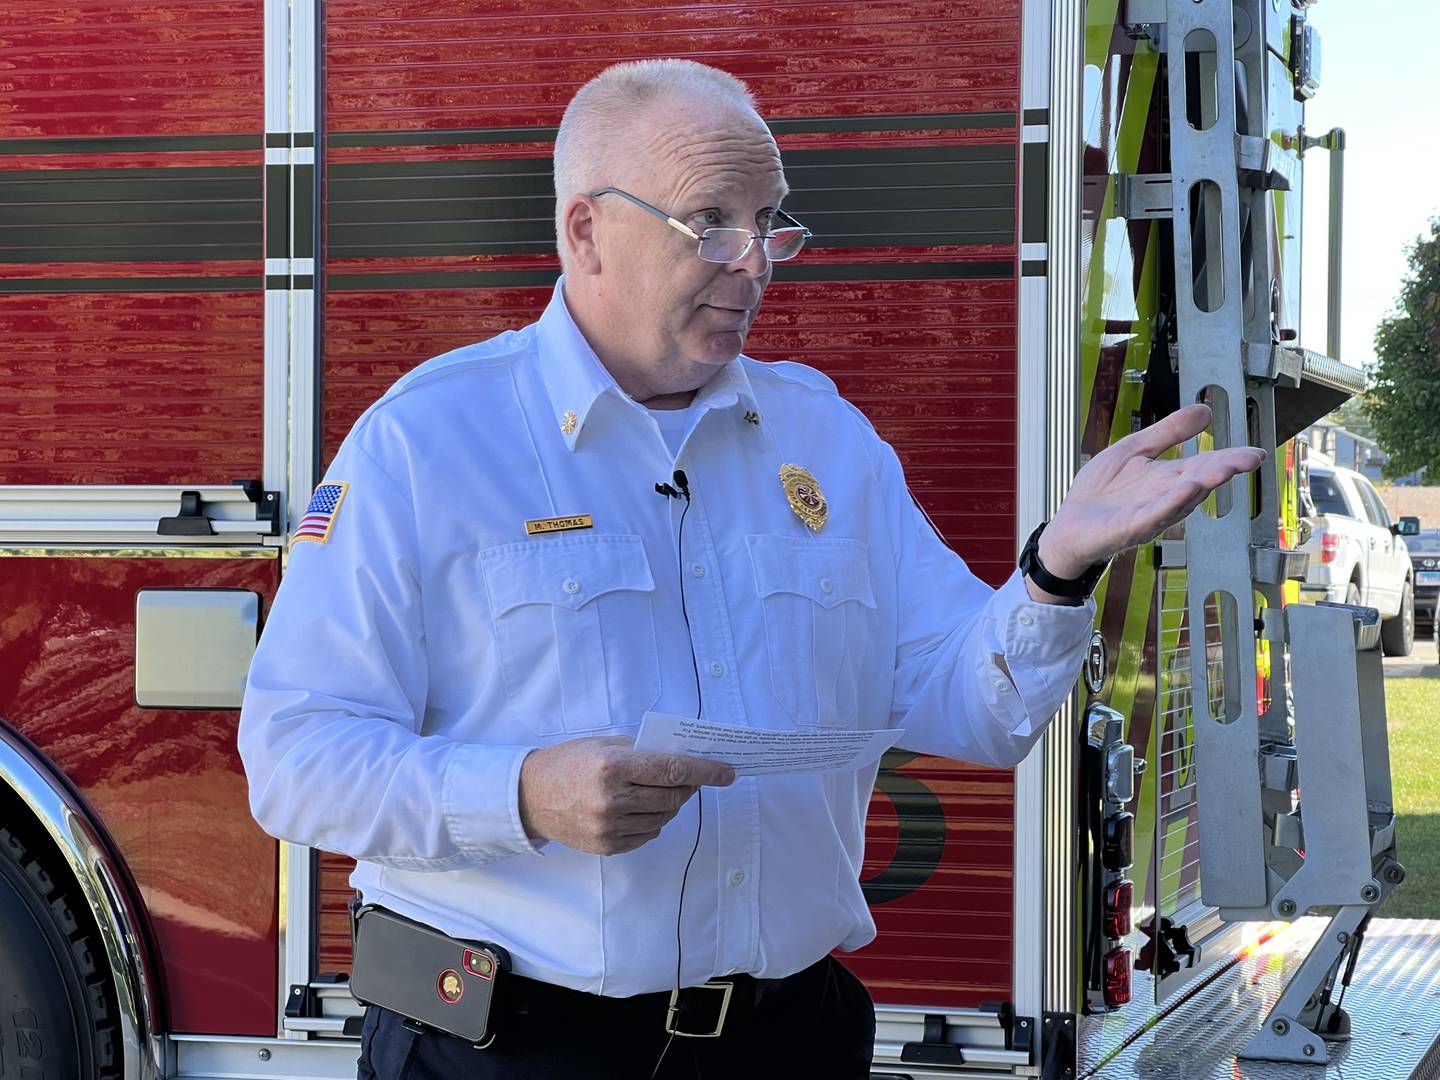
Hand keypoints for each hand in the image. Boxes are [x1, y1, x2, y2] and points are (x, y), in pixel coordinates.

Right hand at [518, 735, 735, 854]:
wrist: (530, 796)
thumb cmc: (570, 762)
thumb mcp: (605, 745)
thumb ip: (643, 752)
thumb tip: (684, 759)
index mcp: (613, 767)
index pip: (674, 769)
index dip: (707, 771)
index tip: (728, 772)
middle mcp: (613, 800)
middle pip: (673, 796)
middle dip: (688, 786)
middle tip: (690, 776)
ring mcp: (610, 827)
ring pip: (664, 817)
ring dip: (671, 804)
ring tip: (660, 790)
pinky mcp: (608, 846)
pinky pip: (648, 834)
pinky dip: (653, 820)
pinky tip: (642, 807)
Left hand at [1038, 403, 1266, 579]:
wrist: (1068, 526)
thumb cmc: (1100, 493)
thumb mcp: (1133, 450)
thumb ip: (1167, 432)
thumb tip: (1204, 410)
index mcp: (1167, 479)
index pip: (1204, 466)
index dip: (1230, 459)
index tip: (1255, 452)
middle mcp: (1164, 498)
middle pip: (1199, 482)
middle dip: (1223, 469)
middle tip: (1248, 459)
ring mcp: (1148, 515)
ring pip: (1180, 499)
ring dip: (1202, 484)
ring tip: (1223, 469)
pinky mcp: (1128, 528)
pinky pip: (1152, 515)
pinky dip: (1169, 503)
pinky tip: (1184, 489)